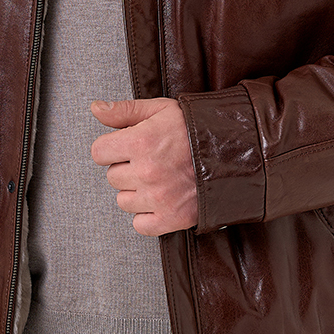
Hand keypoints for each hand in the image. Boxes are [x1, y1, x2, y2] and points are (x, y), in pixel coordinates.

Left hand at [90, 97, 197, 236]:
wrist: (237, 152)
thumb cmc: (198, 128)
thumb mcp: (161, 109)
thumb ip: (125, 110)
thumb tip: (96, 109)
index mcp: (140, 141)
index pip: (99, 152)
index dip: (111, 148)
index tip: (126, 147)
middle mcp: (146, 171)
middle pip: (112, 177)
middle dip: (127, 168)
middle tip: (151, 160)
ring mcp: (158, 197)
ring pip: (124, 201)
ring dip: (136, 192)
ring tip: (159, 178)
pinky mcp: (171, 218)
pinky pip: (140, 224)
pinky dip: (148, 215)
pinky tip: (162, 199)